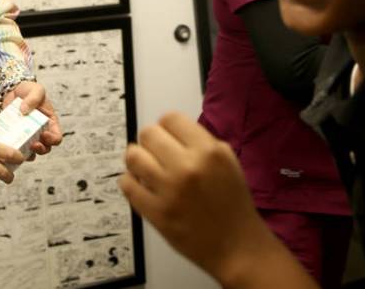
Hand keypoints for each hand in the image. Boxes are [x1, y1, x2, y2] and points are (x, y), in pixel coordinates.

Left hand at [1, 80, 62, 155]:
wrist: (12, 89)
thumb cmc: (29, 89)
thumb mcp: (36, 90)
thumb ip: (33, 98)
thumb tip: (24, 111)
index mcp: (50, 122)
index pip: (56, 137)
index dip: (52, 140)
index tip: (44, 134)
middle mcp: (40, 131)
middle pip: (45, 148)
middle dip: (40, 149)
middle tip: (33, 145)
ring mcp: (27, 135)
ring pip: (31, 151)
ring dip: (27, 153)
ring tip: (21, 149)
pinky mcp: (14, 135)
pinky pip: (15, 147)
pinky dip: (13, 149)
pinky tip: (8, 146)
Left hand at [118, 112, 316, 288]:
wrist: (236, 246)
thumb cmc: (233, 202)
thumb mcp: (227, 161)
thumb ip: (200, 142)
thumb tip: (169, 132)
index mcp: (209, 151)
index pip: (170, 118)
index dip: (167, 127)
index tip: (168, 138)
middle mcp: (188, 166)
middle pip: (148, 133)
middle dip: (150, 141)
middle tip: (156, 154)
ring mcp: (169, 190)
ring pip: (133, 157)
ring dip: (136, 159)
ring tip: (144, 168)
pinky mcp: (156, 213)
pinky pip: (127, 186)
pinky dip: (129, 182)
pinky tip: (139, 185)